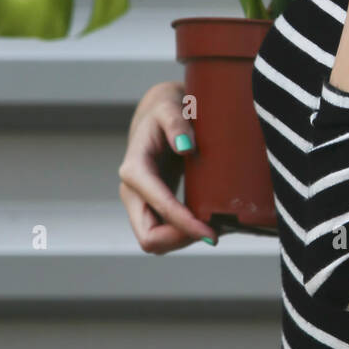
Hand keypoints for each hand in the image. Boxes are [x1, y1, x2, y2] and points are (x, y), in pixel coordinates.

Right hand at [118, 81, 217, 252]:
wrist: (158, 112)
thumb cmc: (165, 108)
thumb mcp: (170, 107)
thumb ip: (176, 123)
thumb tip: (184, 146)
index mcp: (134, 170)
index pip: (160, 208)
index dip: (185, 225)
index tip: (212, 233)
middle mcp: (132, 191)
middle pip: (148, 238)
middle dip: (180, 240)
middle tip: (214, 233)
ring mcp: (140, 201)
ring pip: (156, 240)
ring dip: (183, 241)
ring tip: (215, 229)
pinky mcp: (152, 205)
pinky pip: (164, 231)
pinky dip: (184, 234)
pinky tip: (207, 224)